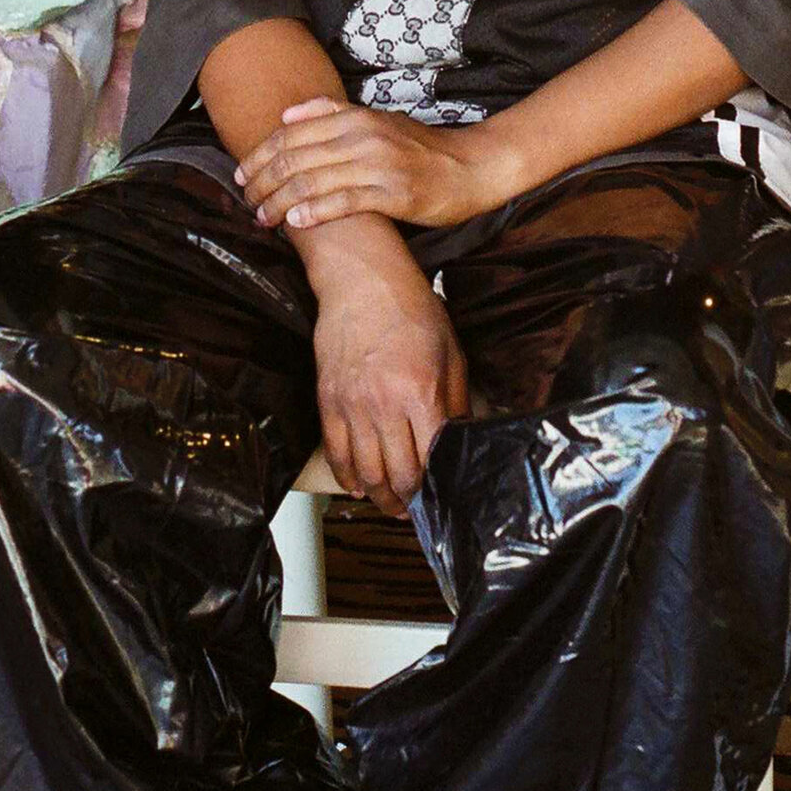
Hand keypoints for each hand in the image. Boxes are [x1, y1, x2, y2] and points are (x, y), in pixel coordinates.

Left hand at [238, 99, 516, 230]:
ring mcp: (379, 164)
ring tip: (263, 218)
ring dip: (280, 202)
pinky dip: (315, 211)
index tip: (242, 174)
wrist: (470, 167)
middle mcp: (363, 136)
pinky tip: (296, 222)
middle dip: (263, 182)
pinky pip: (344, 201)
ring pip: (312, 180)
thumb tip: (287, 114)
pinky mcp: (393, 193)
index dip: (260, 154)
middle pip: (295, 157)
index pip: (291, 133)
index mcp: (355, 117)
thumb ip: (332, 114)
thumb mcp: (378, 120)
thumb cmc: (420, 148)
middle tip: (246, 201)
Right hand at [303, 218, 468, 514]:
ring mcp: (352, 405)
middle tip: (417, 507)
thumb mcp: (451, 353)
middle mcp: (384, 405)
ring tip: (392, 503)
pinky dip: (347, 476)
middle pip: (397, 475)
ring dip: (380, 495)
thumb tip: (462, 438)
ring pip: (365, 471)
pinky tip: (359, 484)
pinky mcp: (328, 400)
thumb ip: (457, 401)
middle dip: (409, 500)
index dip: (436, 486)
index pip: (430, 461)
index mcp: (420, 393)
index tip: (442, 494)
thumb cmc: (410, 310)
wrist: (362, 282)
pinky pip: (335, 451)